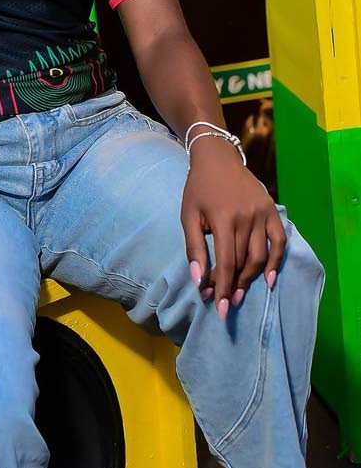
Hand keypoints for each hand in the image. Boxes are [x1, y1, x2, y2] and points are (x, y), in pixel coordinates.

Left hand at [181, 137, 285, 317]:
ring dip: (251, 278)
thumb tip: (198, 280)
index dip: (223, 287)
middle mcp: (246, 217)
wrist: (218, 159)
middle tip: (226, 302)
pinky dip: (276, 261)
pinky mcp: (272, 210)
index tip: (220, 308)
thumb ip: (194, 248)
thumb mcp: (188, 216)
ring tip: (239, 294)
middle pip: (243, 261)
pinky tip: (269, 280)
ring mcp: (262, 213)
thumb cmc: (198, 189)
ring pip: (261, 255)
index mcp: (223, 218)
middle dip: (233, 285)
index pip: (227, 262)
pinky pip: (279, 241)